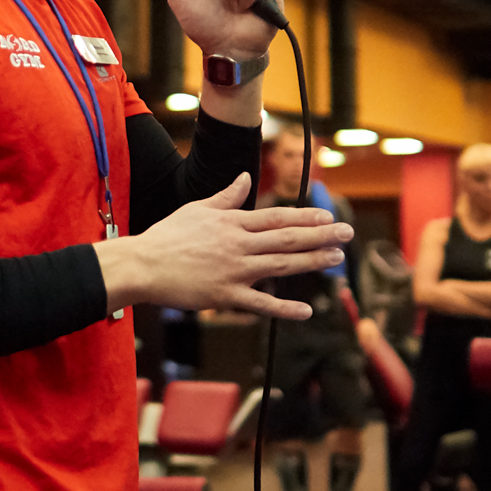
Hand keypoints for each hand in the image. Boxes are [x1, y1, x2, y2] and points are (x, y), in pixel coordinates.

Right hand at [95, 172, 351, 318]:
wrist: (142, 265)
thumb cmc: (167, 237)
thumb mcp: (197, 209)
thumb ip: (226, 197)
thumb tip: (245, 179)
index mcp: (232, 222)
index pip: (277, 217)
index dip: (305, 216)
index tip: (328, 216)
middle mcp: (239, 244)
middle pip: (287, 238)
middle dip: (321, 235)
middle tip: (347, 233)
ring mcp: (234, 271)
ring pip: (281, 265)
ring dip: (312, 261)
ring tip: (336, 259)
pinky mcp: (225, 295)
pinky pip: (261, 303)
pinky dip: (284, 308)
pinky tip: (306, 311)